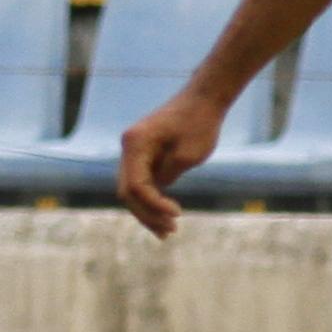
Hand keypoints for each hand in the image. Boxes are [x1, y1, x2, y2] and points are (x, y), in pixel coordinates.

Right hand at [113, 92, 226, 238]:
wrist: (204, 99)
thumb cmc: (200, 122)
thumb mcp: (188, 155)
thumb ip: (168, 176)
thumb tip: (156, 191)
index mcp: (136, 143)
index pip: (135, 185)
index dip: (153, 205)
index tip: (177, 214)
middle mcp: (129, 146)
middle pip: (127, 191)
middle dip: (147, 214)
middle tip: (170, 232)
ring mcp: (135, 151)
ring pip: (132, 190)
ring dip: (148, 211)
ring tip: (168, 232)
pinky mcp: (144, 155)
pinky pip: (142, 183)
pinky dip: (152, 200)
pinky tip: (166, 217)